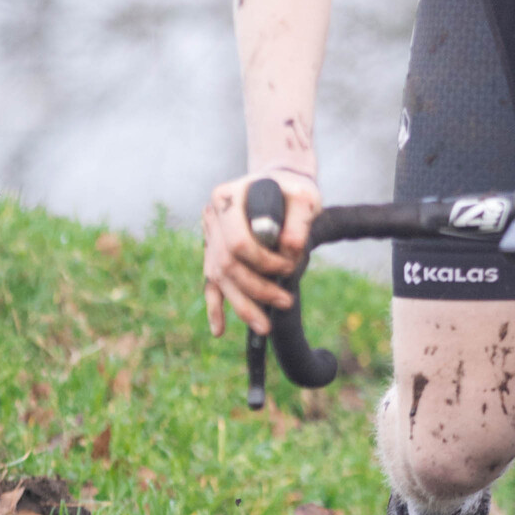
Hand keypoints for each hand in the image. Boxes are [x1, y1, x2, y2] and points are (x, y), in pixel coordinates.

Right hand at [201, 170, 320, 335]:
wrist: (281, 184)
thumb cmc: (293, 191)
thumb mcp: (304, 198)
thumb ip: (299, 221)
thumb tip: (289, 250)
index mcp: (229, 198)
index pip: (237, 240)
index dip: (262, 261)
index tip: (288, 267)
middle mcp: (214, 216)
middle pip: (226, 264)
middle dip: (256, 289)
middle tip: (285, 302)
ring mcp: (210, 236)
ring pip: (219, 278)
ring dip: (242, 305)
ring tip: (265, 326)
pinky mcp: (214, 253)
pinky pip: (210, 283)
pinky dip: (215, 308)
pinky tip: (219, 330)